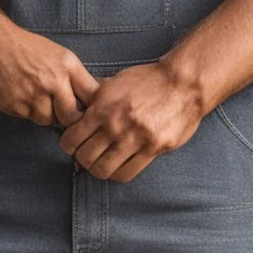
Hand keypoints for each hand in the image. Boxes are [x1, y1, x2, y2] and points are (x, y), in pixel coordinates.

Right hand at [0, 13, 100, 128]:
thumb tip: (89, 100)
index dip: (91, 107)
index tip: (87, 110)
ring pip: (48, 120)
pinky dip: (26, 110)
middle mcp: (53, 81)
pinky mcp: (15, 106)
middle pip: (71, 117)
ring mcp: (33, 95)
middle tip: (60, 111)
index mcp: (67, 66)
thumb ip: (74, 76)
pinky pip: (27, 117)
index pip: (91, 96)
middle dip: (67, 117)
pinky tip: (20, 94)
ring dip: (45, 113)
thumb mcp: (58, 54)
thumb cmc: (27, 47)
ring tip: (35, 96)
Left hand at [57, 61, 203, 181]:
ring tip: (103, 162)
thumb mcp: (115, 82)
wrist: (182, 82)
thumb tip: (79, 108)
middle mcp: (115, 125)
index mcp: (102, 108)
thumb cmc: (149, 80)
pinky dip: (119, 172)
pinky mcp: (153, 149)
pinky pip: (127, 173)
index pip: (71, 140)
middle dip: (83, 159)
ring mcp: (135, 139)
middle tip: (88, 154)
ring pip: (103, 170)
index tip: (74, 144)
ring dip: (99, 169)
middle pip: (85, 158)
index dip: (69, 145)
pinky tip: (120, 164)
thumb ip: (96, 98)